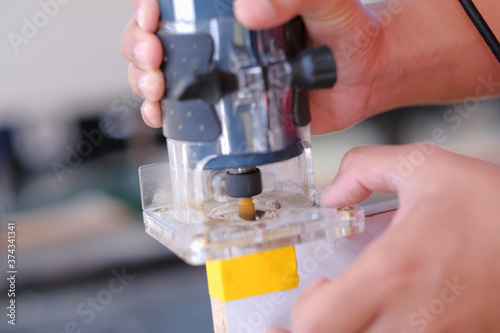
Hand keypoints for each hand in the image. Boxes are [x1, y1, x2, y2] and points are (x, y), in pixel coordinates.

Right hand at [121, 0, 390, 131]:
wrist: (365, 76)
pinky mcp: (229, 106)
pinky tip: (161, 116)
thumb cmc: (348, 31)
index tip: (151, 17)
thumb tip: (250, 8)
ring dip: (144, 81)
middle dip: (139, 46)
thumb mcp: (327, 1)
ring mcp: (219, 73)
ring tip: (155, 89)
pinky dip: (164, 113)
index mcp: (232, 8)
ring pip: (161, 73)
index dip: (148, 8)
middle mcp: (218, 38)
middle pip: (156, 36)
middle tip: (152, 58)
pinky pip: (185, 109)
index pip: (174, 2)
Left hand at [270, 144, 499, 332]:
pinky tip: (395, 312)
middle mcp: (411, 318)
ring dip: (354, 330)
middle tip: (329, 305)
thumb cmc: (492, 205)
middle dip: (321, 327)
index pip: (317, 320)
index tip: (319, 286)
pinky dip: (387, 332)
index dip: (306, 309)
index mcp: (393, 272)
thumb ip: (364, 168)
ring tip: (360, 308)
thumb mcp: (424, 166)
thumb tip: (333, 193)